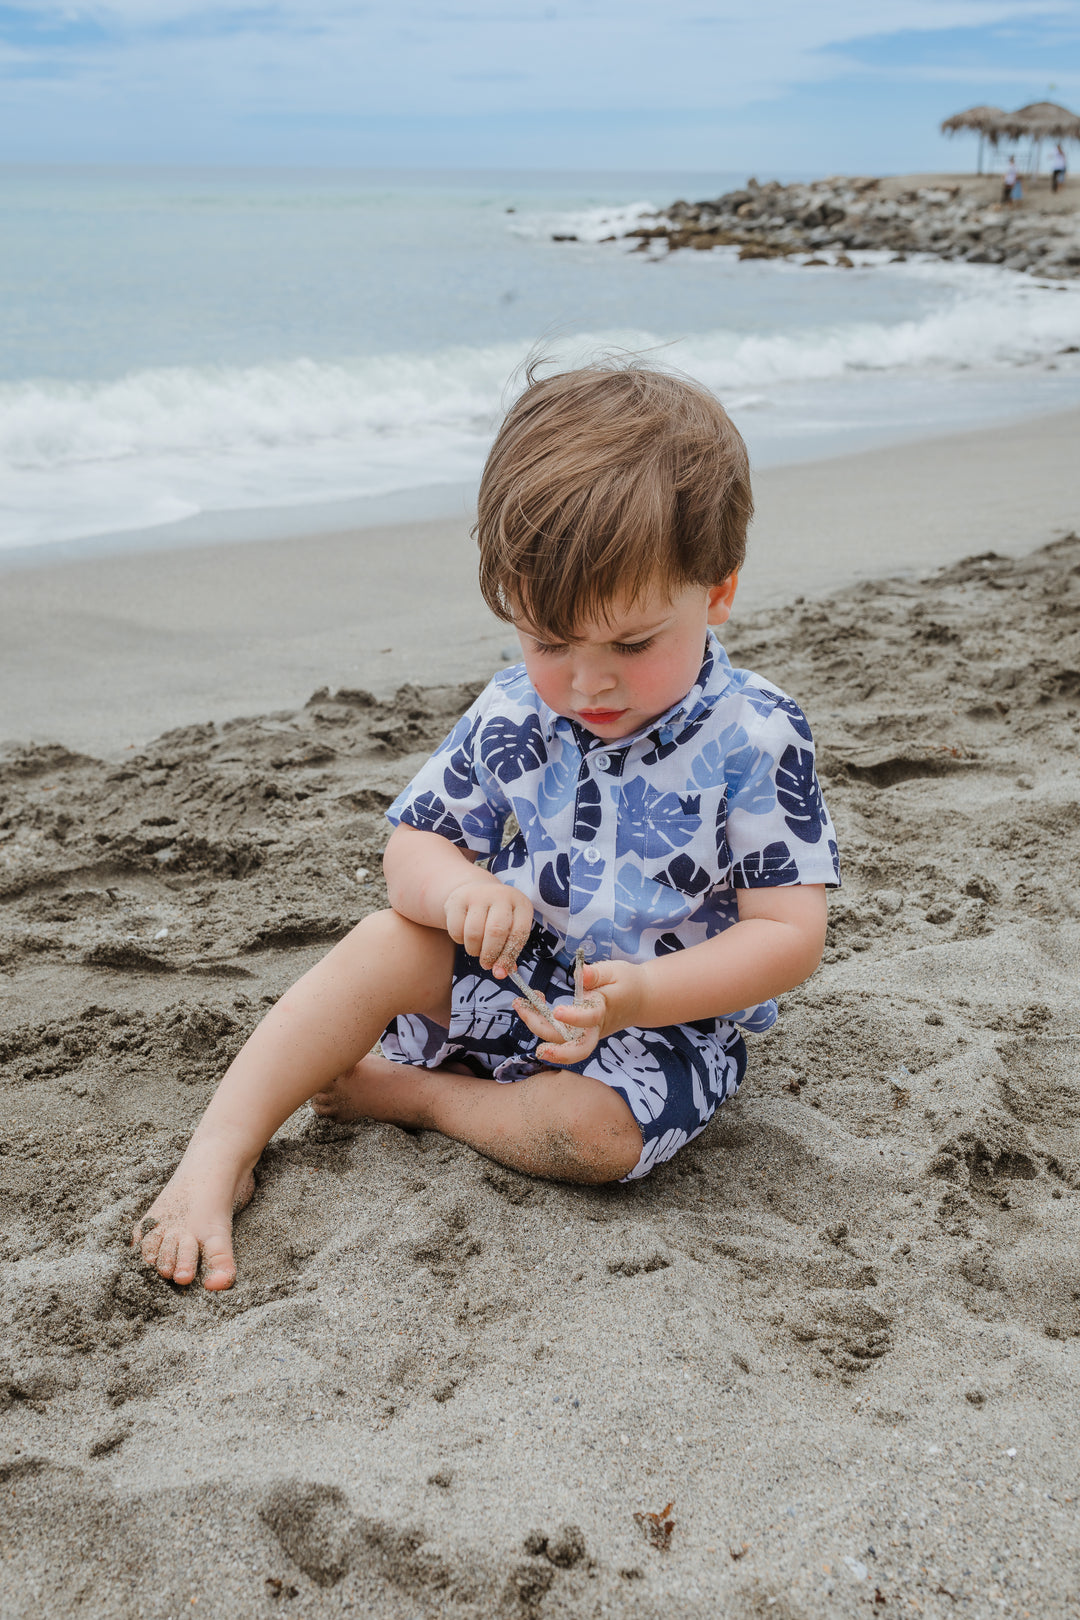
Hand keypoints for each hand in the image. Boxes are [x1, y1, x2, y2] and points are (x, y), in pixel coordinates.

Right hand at [444, 876, 534, 976]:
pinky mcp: (458, 899)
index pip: (519, 933)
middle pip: (496, 931)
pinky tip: (465, 937)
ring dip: (474, 950)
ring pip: (474, 932)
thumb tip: (500, 974)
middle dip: (490, 955)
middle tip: (486, 964)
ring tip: (477, 949)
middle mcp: (501, 895)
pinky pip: (456, 929)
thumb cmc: (498, 917)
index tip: (500, 971)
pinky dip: (459, 941)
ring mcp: (479, 895)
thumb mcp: (510, 929)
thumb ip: (509, 952)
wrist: (476, 891)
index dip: (509, 956)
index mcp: (521, 904)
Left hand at [515, 959, 647, 1065]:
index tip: (557, 1010)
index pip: (589, 1018)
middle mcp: (595, 1028)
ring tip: (520, 1005)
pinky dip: (541, 1023)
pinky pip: (558, 1035)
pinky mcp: (579, 1033)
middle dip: (557, 1052)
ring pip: (562, 1044)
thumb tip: (580, 973)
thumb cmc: (627, 982)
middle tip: (539, 1050)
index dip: (574, 1017)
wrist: (641, 999)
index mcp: (604, 1010)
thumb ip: (597, 973)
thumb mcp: (615, 971)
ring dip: (538, 1029)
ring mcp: (587, 1034)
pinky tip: (530, 1005)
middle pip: (576, 1048)